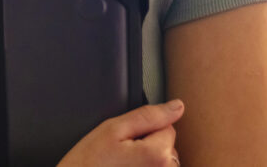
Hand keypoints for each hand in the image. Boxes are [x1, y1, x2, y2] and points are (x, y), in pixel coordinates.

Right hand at [57, 100, 184, 165]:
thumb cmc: (90, 162)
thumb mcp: (113, 129)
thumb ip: (148, 116)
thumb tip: (177, 106)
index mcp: (158, 154)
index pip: (167, 126)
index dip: (145, 127)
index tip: (126, 137)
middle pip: (167, 146)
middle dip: (148, 144)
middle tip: (121, 152)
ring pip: (162, 161)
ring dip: (147, 160)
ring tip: (123, 164)